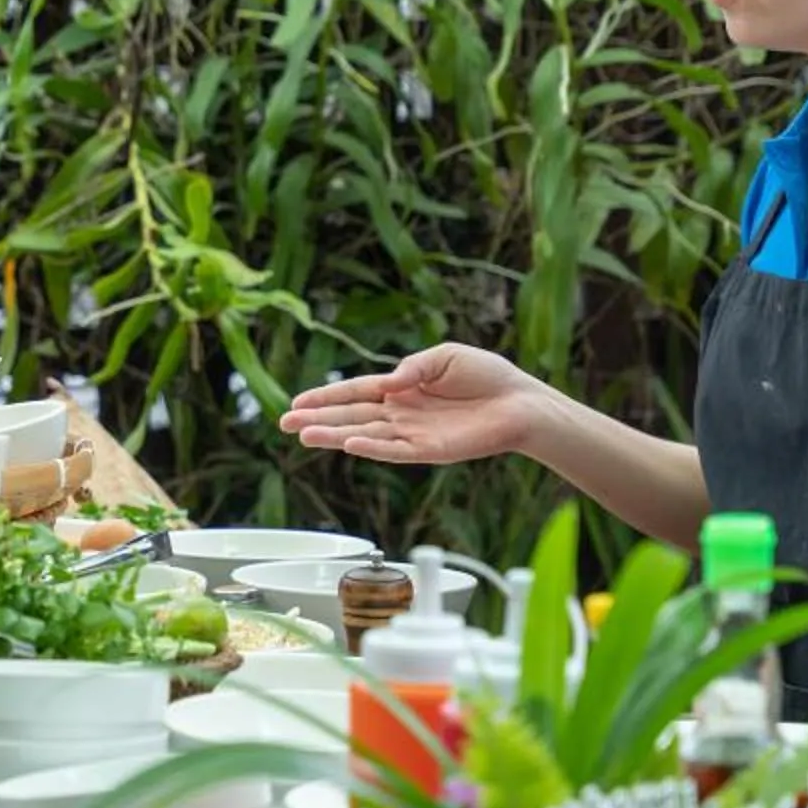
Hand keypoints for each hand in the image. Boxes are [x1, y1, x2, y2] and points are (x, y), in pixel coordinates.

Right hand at [279, 343, 543, 466]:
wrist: (522, 402)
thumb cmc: (488, 376)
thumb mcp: (445, 356)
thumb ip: (413, 367)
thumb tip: (388, 381)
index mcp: (402, 388)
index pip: (355, 393)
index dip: (326, 397)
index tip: (297, 401)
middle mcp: (402, 413)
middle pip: (351, 416)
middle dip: (318, 419)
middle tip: (285, 423)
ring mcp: (414, 434)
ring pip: (365, 435)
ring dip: (334, 435)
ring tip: (304, 435)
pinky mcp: (431, 450)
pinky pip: (395, 450)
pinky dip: (372, 448)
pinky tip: (349, 444)